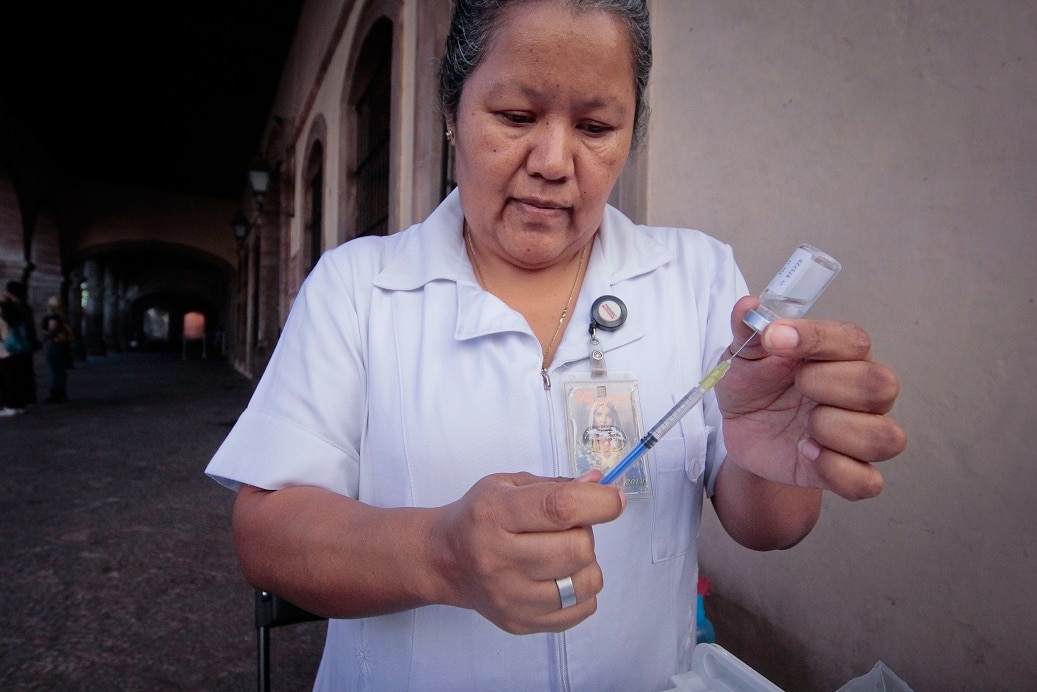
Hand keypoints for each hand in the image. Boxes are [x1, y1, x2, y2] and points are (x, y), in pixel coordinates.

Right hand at [436, 470, 624, 633]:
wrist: (444, 559)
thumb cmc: (479, 517)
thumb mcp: (507, 485)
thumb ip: (556, 485)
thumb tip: (601, 485)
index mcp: (495, 514)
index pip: (560, 508)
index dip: (598, 503)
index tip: (613, 500)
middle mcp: (499, 558)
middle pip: (578, 548)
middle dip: (584, 532)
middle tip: (566, 529)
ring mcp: (509, 596)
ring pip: (585, 582)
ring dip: (585, 564)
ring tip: (561, 554)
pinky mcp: (520, 622)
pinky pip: (582, 610)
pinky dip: (581, 591)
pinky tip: (558, 577)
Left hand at [715, 297, 906, 500]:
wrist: (741, 430)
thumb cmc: (753, 385)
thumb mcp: (742, 356)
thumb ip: (748, 330)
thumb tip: (748, 306)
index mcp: (841, 356)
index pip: (854, 340)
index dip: (817, 338)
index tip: (776, 339)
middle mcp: (860, 393)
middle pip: (882, 386)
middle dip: (829, 384)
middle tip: (795, 386)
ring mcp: (857, 434)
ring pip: (887, 437)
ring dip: (838, 431)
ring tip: (804, 428)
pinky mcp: (847, 472)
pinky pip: (868, 482)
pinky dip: (838, 470)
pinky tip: (807, 454)